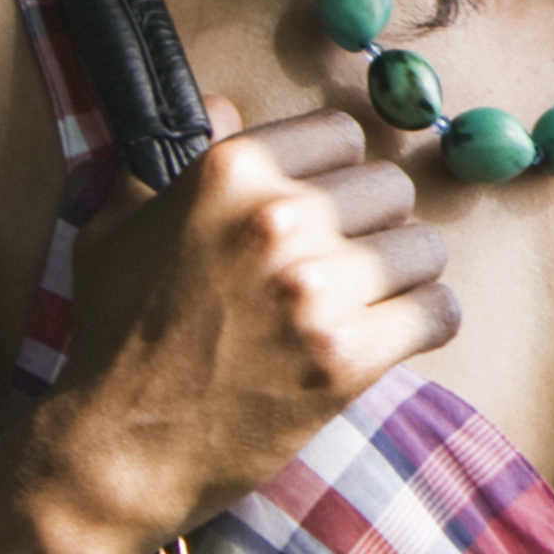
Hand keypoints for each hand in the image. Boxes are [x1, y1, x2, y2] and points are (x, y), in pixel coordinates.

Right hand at [18, 100, 461, 553]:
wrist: (114, 450)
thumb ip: (180, 161)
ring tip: (364, 306)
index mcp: (231, 173)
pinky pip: (439, 311)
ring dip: (401, 278)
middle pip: (392, 189)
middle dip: (372, 227)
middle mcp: (278, 219)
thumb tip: (226, 104)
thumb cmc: (114, 337)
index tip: (323, 210)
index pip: (343, 136)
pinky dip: (424, 324)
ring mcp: (315, 289)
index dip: (335, 175)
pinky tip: (389, 337)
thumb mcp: (120, 228)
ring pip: (424, 248)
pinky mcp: (346, 356)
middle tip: (340, 268)